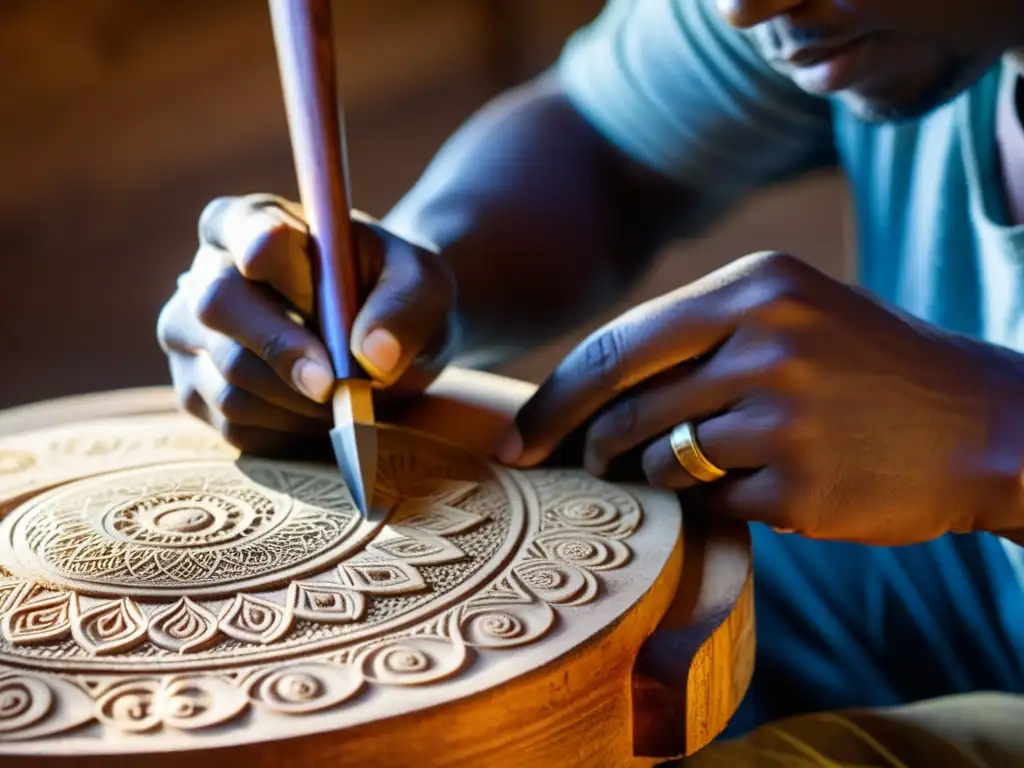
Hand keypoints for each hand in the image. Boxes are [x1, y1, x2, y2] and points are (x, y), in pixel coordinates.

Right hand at [157, 194, 456, 455]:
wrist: (383, 342)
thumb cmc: (396, 298)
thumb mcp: (424, 286)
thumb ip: (407, 306)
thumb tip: (373, 355)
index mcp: (253, 222)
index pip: (238, 227)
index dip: (260, 250)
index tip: (290, 277)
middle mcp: (206, 274)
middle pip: (217, 305)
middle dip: (281, 349)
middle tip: (334, 383)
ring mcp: (192, 337)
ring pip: (229, 378)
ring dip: (299, 402)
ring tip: (347, 395)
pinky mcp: (197, 394)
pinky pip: (235, 425)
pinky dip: (289, 430)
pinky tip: (320, 415)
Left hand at [496, 252, 1023, 544]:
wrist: (984, 424)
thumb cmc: (865, 370)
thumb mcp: (790, 316)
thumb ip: (695, 338)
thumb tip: (587, 388)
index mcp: (757, 286)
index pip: (617, 346)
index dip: (554, 397)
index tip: (518, 438)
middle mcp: (768, 342)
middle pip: (627, 408)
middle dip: (587, 445)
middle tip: (582, 464)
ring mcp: (787, 416)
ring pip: (661, 462)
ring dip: (652, 476)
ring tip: (684, 470)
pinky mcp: (802, 485)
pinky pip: (713, 506)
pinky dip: (714, 505)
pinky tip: (756, 488)